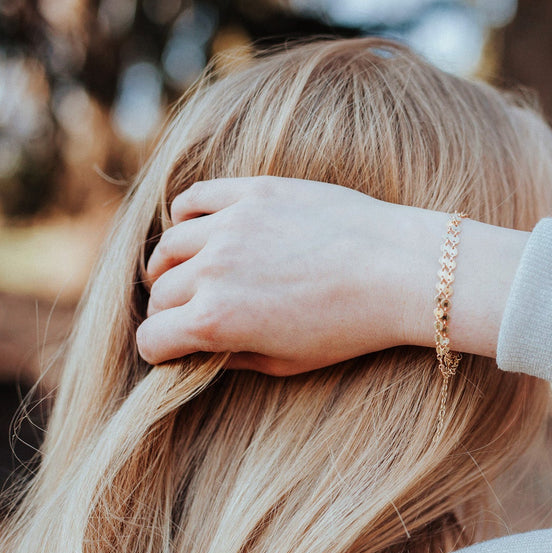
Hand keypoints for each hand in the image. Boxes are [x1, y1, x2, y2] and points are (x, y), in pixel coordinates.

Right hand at [138, 176, 444, 375]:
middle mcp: (211, 270)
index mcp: (214, 320)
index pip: (151, 338)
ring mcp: (229, 225)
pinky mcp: (253, 191)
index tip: (172, 350)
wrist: (399, 270)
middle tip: (191, 316)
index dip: (161, 350)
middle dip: (169, 311)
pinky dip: (186, 215)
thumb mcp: (288, 361)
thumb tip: (205, 352)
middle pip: (160, 293)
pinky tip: (200, 229)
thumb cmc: (351, 326)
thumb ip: (234, 356)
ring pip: (169, 245)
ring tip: (192, 274)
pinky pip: (194, 198)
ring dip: (172, 266)